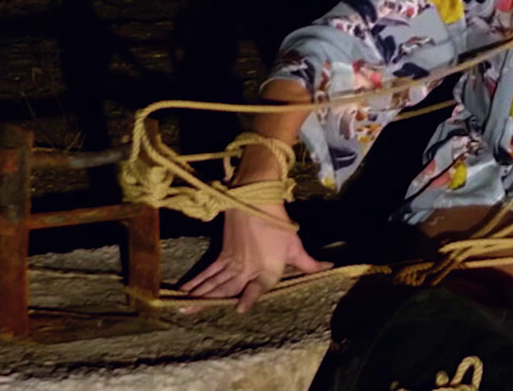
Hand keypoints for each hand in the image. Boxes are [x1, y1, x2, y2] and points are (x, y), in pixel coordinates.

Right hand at [178, 203, 330, 312]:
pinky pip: (209, 270)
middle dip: (208, 302)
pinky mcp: (223, 252)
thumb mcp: (295, 245)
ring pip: (214, 282)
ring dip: (198, 295)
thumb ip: (308, 263)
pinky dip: (197, 280)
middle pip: (227, 289)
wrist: (257, 198)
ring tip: (183, 307)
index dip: (249, 298)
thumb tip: (329, 267)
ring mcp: (233, 261)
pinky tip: (186, 288)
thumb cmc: (279, 223)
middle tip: (187, 313)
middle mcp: (248, 268)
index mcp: (268, 269)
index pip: (258, 288)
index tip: (239, 308)